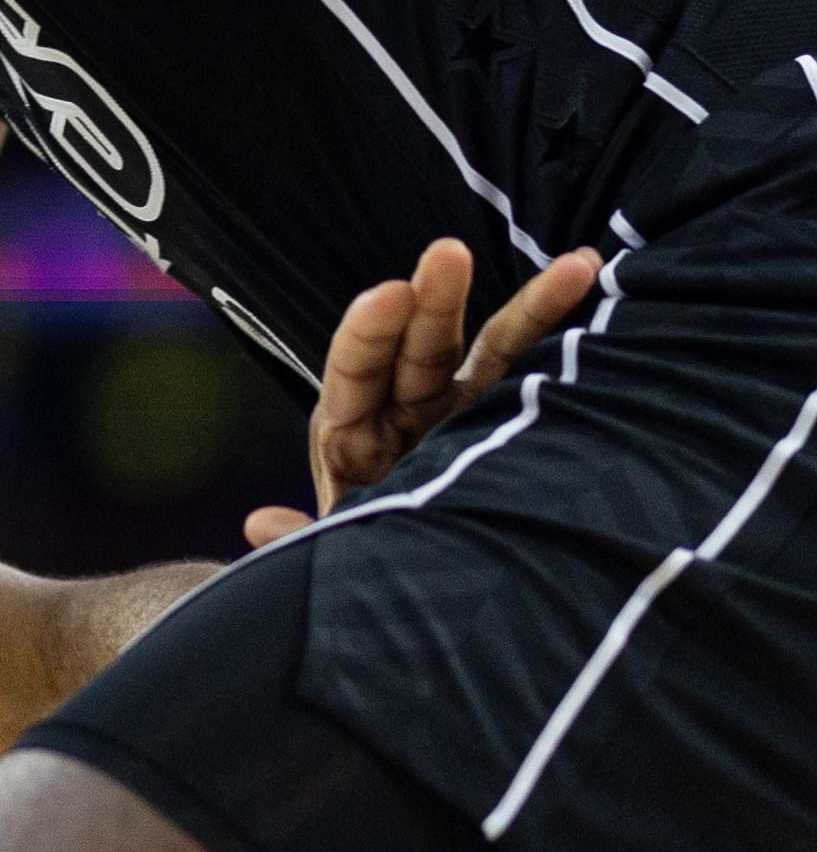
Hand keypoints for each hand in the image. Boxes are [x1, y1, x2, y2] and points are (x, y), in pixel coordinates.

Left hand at [240, 235, 599, 548]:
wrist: (418, 596)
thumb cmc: (366, 565)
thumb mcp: (335, 553)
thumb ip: (303, 538)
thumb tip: (257, 523)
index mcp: (352, 434)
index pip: (355, 371)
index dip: (369, 333)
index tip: (388, 295)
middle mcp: (406, 408)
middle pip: (420, 347)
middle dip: (435, 301)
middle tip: (448, 254)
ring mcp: (462, 409)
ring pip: (490, 350)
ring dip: (528, 307)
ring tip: (576, 266)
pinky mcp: (509, 419)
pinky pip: (535, 370)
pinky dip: (560, 330)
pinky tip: (595, 284)